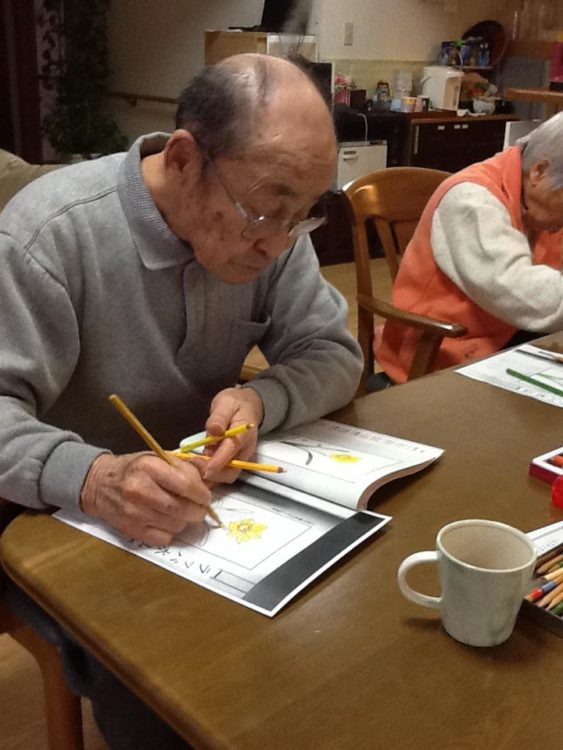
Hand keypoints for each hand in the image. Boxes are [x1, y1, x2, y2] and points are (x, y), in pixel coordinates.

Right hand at [80, 452, 212, 545]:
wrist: (99, 484)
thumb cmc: (134, 469)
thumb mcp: (157, 458)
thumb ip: (184, 468)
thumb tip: (210, 482)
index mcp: (149, 467)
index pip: (186, 485)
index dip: (202, 494)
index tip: (206, 496)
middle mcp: (140, 490)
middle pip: (183, 508)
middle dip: (198, 510)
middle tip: (200, 508)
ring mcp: (134, 512)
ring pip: (176, 525)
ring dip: (184, 521)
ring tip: (181, 512)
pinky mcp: (131, 530)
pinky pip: (163, 538)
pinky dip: (170, 532)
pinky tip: (166, 521)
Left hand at [201, 386, 263, 481]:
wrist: (247, 405)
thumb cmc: (236, 403)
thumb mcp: (226, 403)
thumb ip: (220, 417)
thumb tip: (214, 430)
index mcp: (244, 435)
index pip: (231, 451)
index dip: (215, 461)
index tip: (199, 463)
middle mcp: (244, 451)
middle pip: (231, 472)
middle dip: (212, 474)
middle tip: (192, 465)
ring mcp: (239, 458)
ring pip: (226, 476)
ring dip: (209, 476)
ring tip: (191, 467)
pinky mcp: (232, 460)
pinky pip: (222, 473)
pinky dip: (209, 473)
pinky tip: (196, 467)